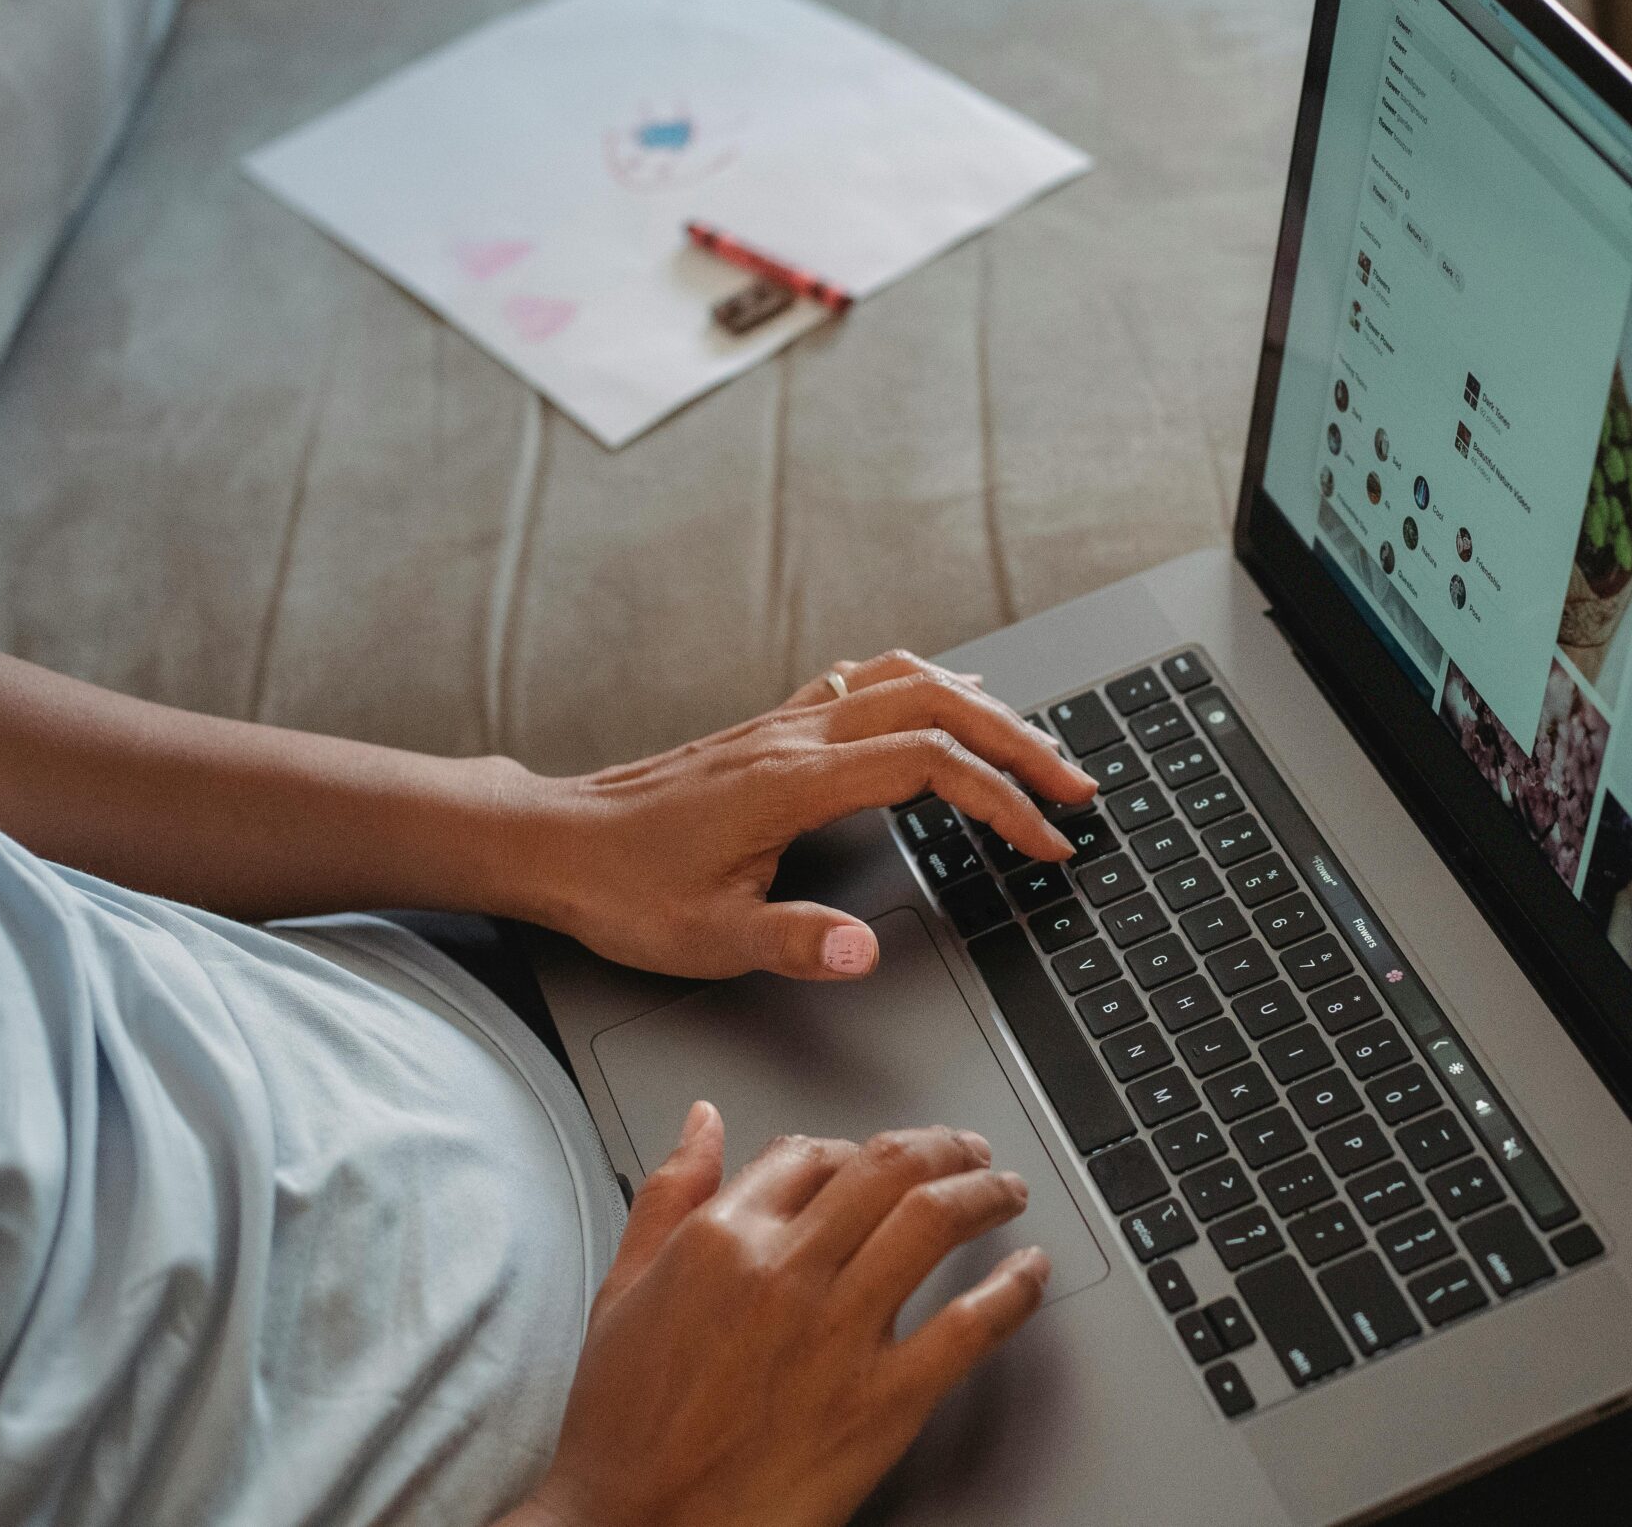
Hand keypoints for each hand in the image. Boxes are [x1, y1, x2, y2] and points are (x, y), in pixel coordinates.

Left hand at [502, 651, 1094, 981]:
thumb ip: (792, 942)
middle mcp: (799, 737)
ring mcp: (786, 724)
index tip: (1047, 844)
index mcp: (795, 782)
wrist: (553, 841)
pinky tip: (946, 703)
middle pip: (941, 708)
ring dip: (983, 710)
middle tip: (1078, 789)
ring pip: (909, 682)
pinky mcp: (773, 729)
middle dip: (1022, 745)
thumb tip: (865, 949)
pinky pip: (869, 682)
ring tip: (1036, 747)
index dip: (1003, 802)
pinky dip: (928, 687)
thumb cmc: (623, 891)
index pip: (932, 768)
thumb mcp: (705, 937)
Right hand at [504, 1104, 1051, 1526]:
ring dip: (986, 1191)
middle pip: (888, 1168)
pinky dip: (1013, 1290)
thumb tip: (703, 1123)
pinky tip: (1029, 1274)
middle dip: (942, 1146)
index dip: (852, 1149)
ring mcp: (840, 1333)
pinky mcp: (882, 1401)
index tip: (873, 1160)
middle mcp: (786, 1271)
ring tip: (1006, 1190)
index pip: (809, 1154)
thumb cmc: (623, 1430)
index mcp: (722, 1239)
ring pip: (934, 1220)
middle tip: (969, 1151)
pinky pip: (970, 1325)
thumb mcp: (622, 1290)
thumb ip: (667, 1195)